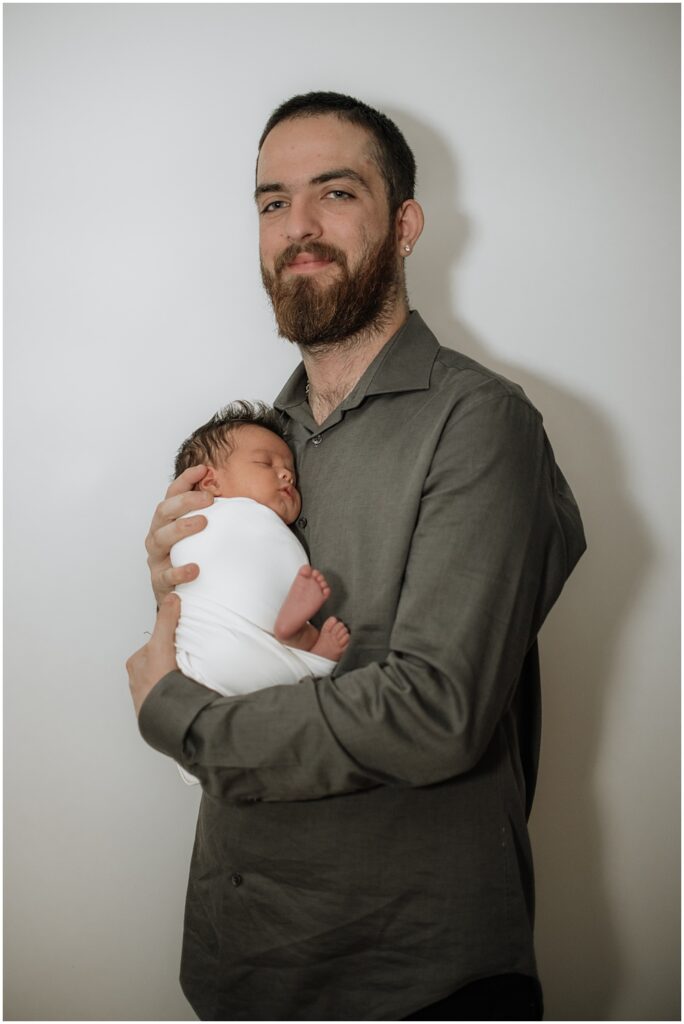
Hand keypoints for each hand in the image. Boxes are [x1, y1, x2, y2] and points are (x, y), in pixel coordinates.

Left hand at [127, 594, 180, 715]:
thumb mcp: (161, 645)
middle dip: (175, 660)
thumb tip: (171, 598)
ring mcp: (149, 695)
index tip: (184, 641)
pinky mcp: (159, 709)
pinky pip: (171, 695)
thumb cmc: (158, 686)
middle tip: (189, 661)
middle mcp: (139, 680)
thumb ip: (166, 621)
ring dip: (178, 678)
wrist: (165, 719)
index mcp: (136, 664)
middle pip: (162, 661)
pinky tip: (188, 692)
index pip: (156, 645)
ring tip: (192, 679)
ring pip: (166, 678)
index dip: (171, 640)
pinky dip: (179, 692)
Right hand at [145, 465, 212, 605]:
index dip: (185, 480)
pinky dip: (179, 571)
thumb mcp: (204, 535)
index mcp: (167, 521)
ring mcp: (156, 558)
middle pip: (164, 511)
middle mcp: (158, 535)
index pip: (172, 494)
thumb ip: (216, 517)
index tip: (202, 469)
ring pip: (160, 538)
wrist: (182, 596)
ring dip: (181, 528)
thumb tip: (245, 500)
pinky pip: (165, 576)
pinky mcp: (159, 582)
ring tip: (202, 523)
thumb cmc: (195, 557)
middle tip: (209, 499)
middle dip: (185, 501)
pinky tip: (195, 568)